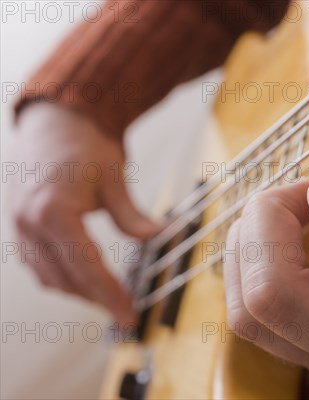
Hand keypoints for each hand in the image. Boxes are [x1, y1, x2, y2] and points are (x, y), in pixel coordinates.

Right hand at [8, 103, 158, 324]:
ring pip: (47, 275)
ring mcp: (19, 224)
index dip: (110, 295)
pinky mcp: (19, 223)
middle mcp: (30, 223)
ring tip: (105, 298)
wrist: (57, 119)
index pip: (86, 268)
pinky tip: (80, 278)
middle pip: (65, 278)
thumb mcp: (114, 178)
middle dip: (96, 298)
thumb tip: (158, 236)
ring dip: (76, 291)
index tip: (129, 314)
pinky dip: (59, 276)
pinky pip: (36, 263)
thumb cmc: (87, 144)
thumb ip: (131, 215)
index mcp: (54, 212)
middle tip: (123, 310)